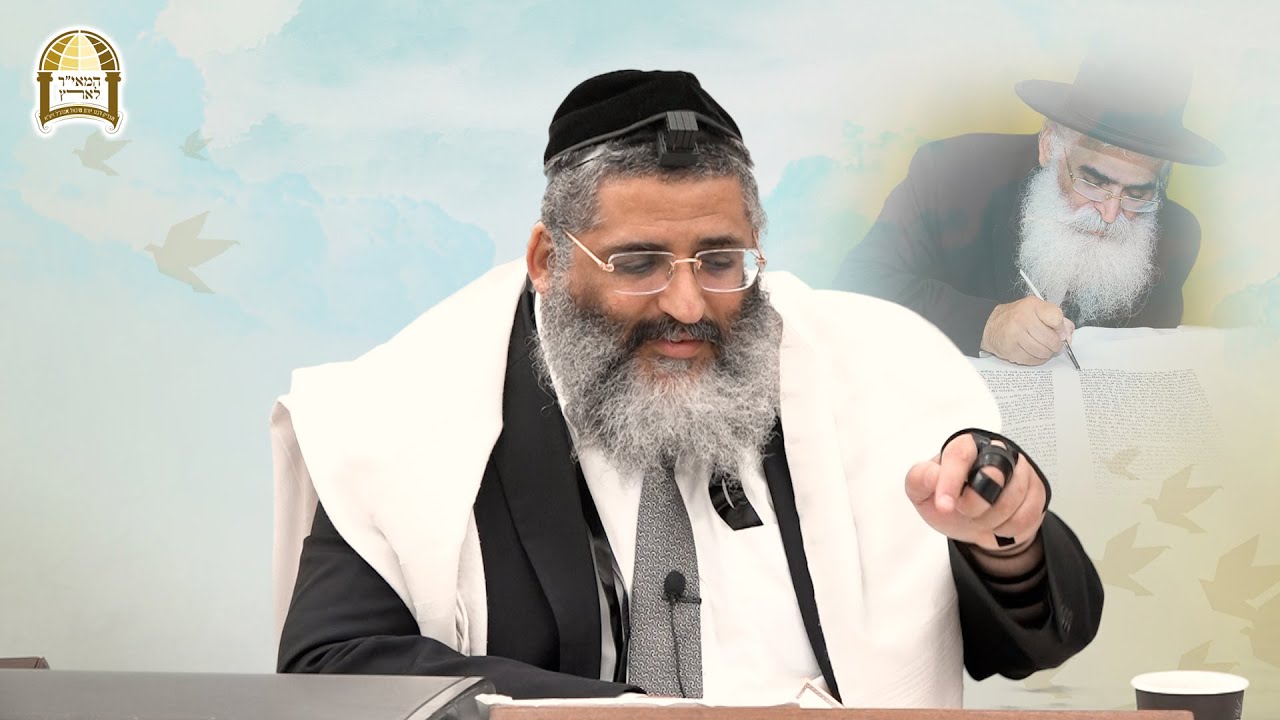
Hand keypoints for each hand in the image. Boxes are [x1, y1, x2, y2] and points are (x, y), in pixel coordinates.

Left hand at [905, 432, 1046, 553]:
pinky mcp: (1036, 491)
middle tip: (964, 511)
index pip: (960, 455)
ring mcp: (1020, 470)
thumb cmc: (950, 501)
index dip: (951, 482)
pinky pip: (1026, 516)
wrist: (975, 522)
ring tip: (980, 517)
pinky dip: (1007, 529)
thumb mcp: (923, 492)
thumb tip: (932, 475)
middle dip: (974, 504)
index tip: (944, 506)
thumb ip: (919, 479)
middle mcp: (996, 452)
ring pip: (1011, 499)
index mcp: (965, 446)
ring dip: (989, 520)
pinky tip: (998, 523)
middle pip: (992, 475)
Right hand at [981, 297, 1074, 364]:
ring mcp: (1015, 335)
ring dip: (1046, 353)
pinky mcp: (1010, 350)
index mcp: (1032, 306)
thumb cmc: (1018, 317)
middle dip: (1056, 345)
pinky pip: (1032, 360)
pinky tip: (1033, 353)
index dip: (1061, 328)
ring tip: (1042, 348)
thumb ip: (1057, 319)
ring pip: (1043, 352)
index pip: (1056, 318)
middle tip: (1053, 344)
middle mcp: (1022, 319)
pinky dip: (1037, 359)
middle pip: (1051, 339)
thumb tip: (1068, 335)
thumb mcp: (1037, 309)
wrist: (991, 325)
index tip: (1060, 332)